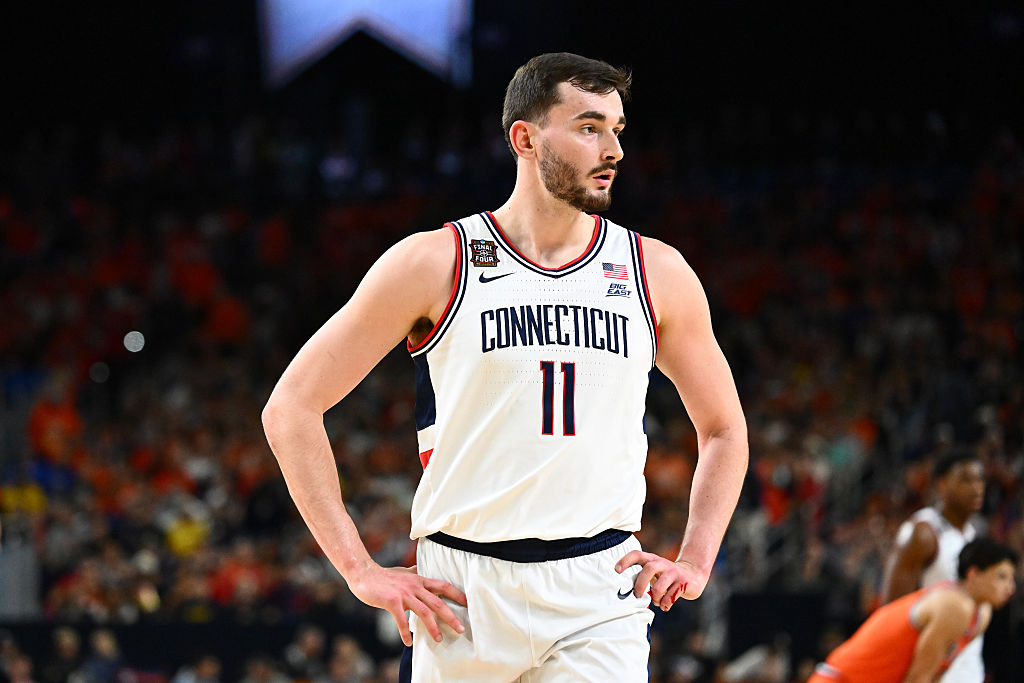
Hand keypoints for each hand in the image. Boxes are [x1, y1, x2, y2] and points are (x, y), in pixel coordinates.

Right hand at [347, 562, 466, 645]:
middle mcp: (414, 586)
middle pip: (438, 602)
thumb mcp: (404, 572)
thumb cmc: (384, 575)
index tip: (469, 604)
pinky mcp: (392, 601)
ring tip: (439, 639)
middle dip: (451, 616)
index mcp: (419, 579)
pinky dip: (405, 632)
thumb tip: (422, 570)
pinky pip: (401, 620)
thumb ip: (415, 572)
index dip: (457, 594)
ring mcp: (404, 594)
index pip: (443, 586)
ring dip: (433, 627)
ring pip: (424, 612)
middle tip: (460, 629)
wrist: (364, 574)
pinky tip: (408, 642)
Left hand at [615, 551, 708, 610]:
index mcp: (652, 559)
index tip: (617, 570)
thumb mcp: (654, 573)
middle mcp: (662, 563)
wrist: (693, 575)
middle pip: (648, 569)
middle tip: (637, 595)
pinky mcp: (683, 583)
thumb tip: (626, 594)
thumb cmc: (666, 577)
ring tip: (656, 601)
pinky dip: (664, 604)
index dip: (626, 561)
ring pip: (658, 587)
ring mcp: (674, 572)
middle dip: (640, 585)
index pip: (637, 555)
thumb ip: (642, 579)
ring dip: (654, 598)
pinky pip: (669, 598)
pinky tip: (665, 605)